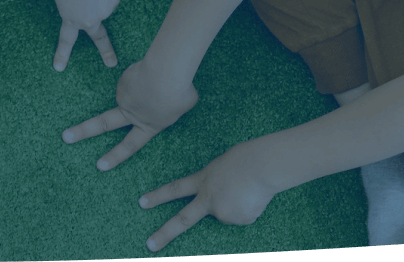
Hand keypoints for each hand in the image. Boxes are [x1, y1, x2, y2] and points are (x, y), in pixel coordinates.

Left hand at [52, 0, 120, 70]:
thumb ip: (74, 4)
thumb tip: (89, 4)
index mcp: (71, 19)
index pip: (66, 40)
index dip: (62, 54)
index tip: (59, 68)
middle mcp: (90, 20)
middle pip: (100, 38)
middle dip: (106, 52)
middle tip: (111, 63)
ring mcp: (105, 11)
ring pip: (104, 3)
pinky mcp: (116, 0)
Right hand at [62, 57, 197, 170]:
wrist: (166, 73)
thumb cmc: (180, 91)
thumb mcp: (183, 105)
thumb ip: (171, 106)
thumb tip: (163, 98)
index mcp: (149, 126)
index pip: (130, 146)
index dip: (115, 156)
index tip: (99, 166)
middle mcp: (132, 114)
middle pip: (102, 124)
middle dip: (82, 131)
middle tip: (65, 137)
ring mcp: (124, 96)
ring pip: (134, 90)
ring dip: (146, 84)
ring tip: (164, 79)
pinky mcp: (123, 80)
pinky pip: (137, 76)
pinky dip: (146, 74)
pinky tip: (156, 71)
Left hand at [138, 142, 276, 251]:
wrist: (262, 166)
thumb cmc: (246, 158)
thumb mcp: (223, 166)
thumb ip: (216, 184)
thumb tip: (222, 200)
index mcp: (203, 181)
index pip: (175, 189)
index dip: (158, 196)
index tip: (141, 203)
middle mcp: (208, 200)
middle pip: (183, 220)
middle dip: (165, 233)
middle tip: (150, 246)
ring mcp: (222, 212)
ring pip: (229, 214)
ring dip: (240, 204)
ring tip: (249, 189)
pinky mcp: (239, 220)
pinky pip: (244, 216)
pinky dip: (250, 208)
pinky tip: (256, 197)